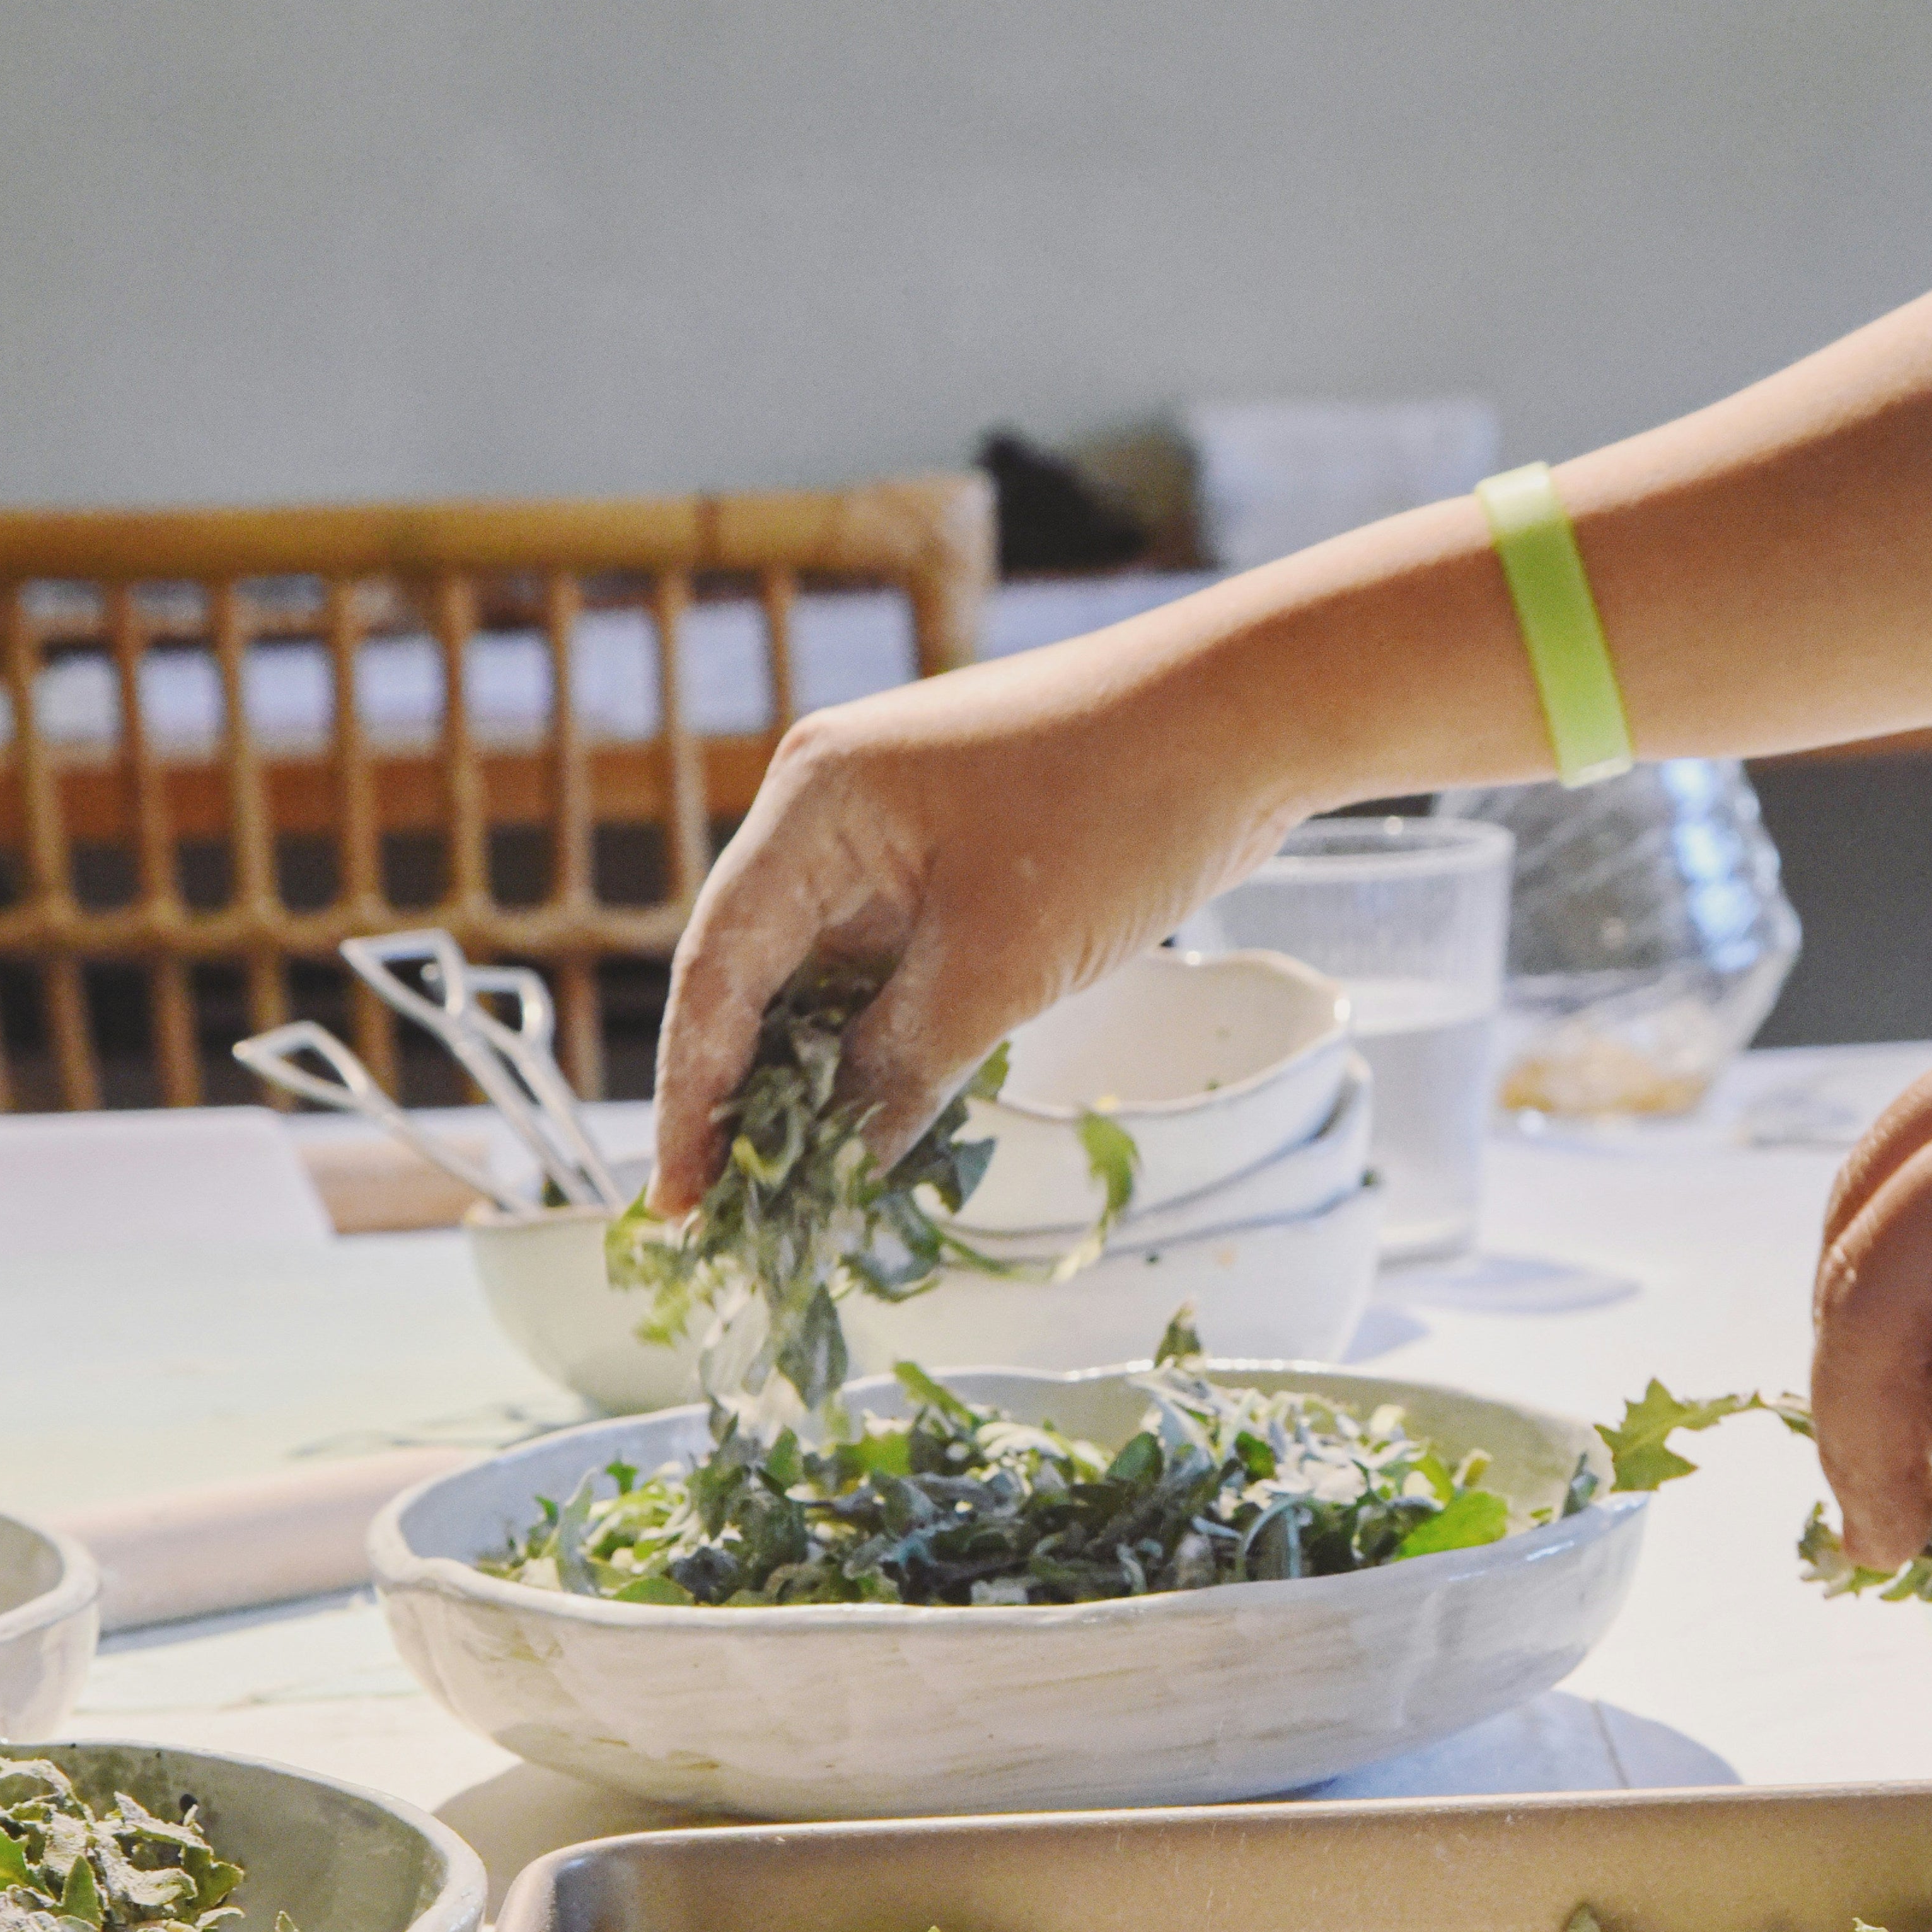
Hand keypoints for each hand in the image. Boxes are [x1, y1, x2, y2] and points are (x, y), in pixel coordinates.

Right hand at [650, 610, 1330, 1212]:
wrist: (1254, 716)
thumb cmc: (1122, 807)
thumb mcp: (999, 962)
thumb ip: (902, 1068)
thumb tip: (834, 1168)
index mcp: (812, 802)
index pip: (715, 968)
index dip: (690, 1092)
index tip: (677, 1198)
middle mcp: (833, 811)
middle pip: (756, 977)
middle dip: (743, 1098)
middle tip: (728, 1215)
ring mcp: (896, 836)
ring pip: (829, 982)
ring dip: (818, 1081)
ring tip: (800, 1193)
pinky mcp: (958, 865)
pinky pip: (893, 972)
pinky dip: (884, 1048)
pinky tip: (879, 1129)